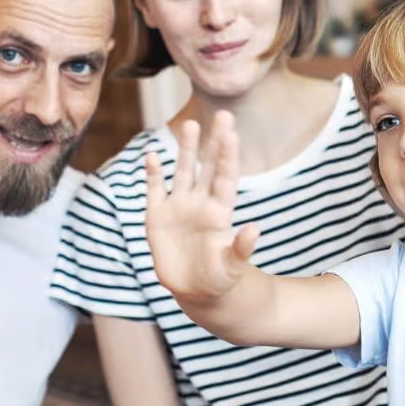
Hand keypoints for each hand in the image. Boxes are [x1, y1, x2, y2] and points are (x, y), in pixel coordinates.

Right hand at [145, 112, 259, 307]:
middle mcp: (200, 204)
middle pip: (207, 167)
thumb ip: (241, 248)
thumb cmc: (220, 279)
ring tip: (189, 124)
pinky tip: (150, 155)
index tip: (232, 133)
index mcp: (220, 213)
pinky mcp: (157, 218)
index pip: (225, 178)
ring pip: (182, 172)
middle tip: (223, 114)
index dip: (228, 156)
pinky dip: (152, 174)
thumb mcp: (232, 267)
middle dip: (213, 142)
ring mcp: (179, 208)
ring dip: (185, 150)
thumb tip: (254, 229)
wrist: (196, 291)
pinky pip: (154, 190)